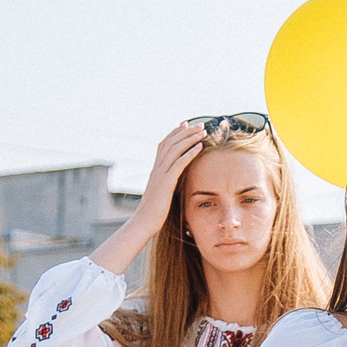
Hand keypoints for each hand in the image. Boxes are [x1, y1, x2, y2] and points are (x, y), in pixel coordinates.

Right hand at [129, 122, 207, 241]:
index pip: (164, 145)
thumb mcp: (160, 194)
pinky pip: (179, 163)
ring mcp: (160, 175)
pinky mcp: (165, 183)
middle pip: (171, 142)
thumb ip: (166, 183)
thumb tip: (173, 181)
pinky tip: (200, 146)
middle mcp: (156, 168)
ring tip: (203, 131)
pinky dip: (190, 153)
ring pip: (175, 149)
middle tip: (199, 123)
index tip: (185, 124)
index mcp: (155, 170)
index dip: (175, 133)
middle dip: (186, 131)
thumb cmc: (153, 213)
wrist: (143, 223)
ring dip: (190, 138)